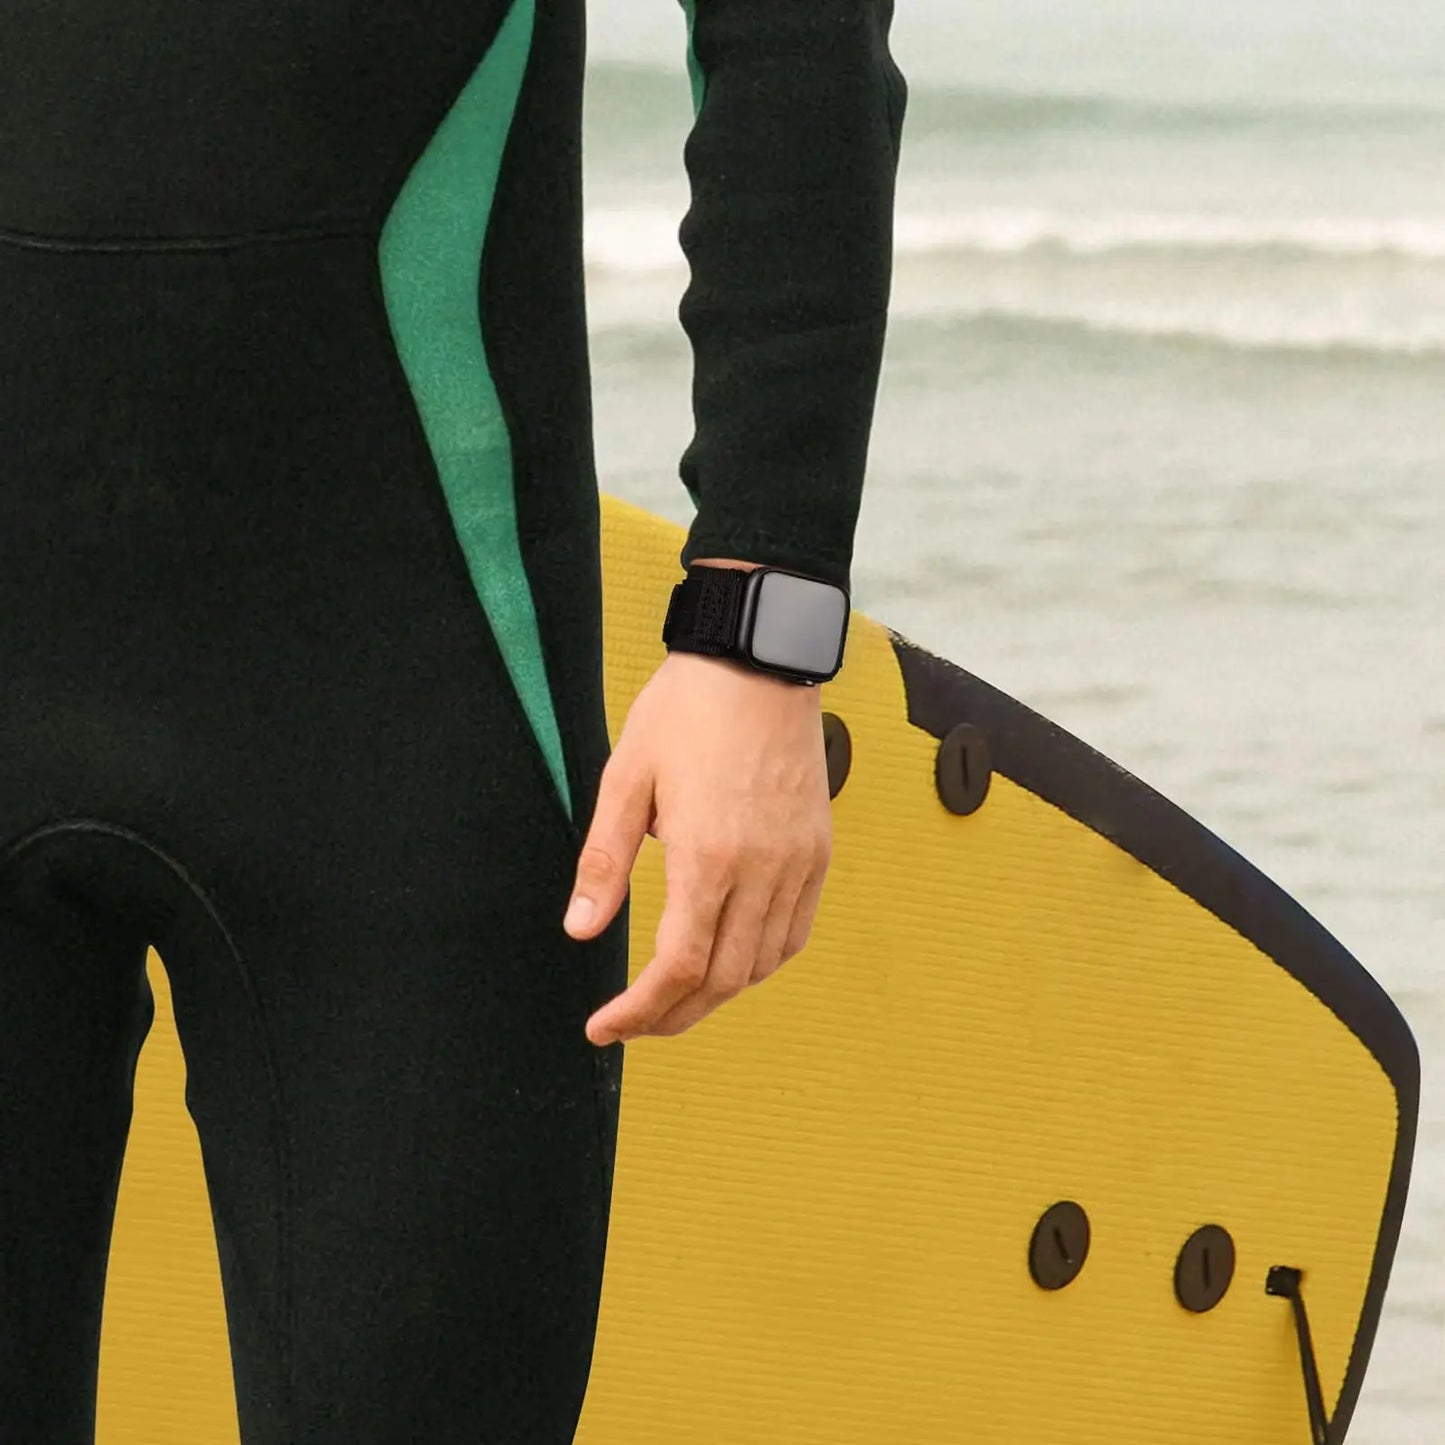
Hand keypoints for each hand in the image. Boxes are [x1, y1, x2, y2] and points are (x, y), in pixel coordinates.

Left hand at [561, 601, 833, 1044]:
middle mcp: (760, 870)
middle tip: (631, 1025)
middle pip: (721, 981)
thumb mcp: (626, 778)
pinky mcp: (816, 851)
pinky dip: (760, 963)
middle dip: (672, 1017)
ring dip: (715, 995)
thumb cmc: (687, 711)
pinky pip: (794, 934)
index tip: (604, 1028)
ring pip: (761, 966)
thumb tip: (579, 928)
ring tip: (674, 999)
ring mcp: (796, 863)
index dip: (638, 1012)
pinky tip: (730, 962)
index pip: (676, 968)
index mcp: (707, 855)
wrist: (758, 662)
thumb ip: (605, 862)